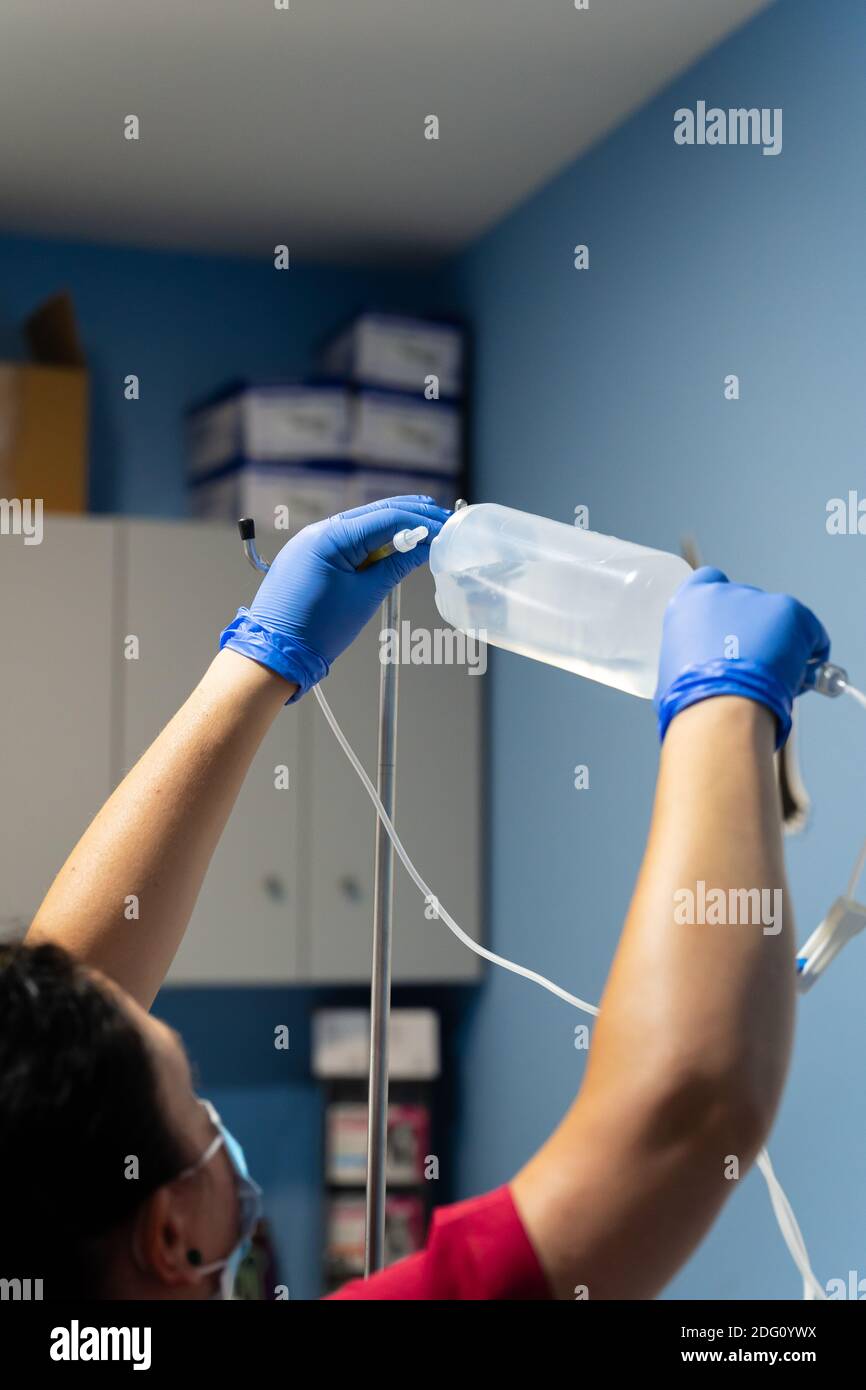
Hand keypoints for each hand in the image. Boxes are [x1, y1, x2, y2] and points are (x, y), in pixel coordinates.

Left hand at [220, 496, 450, 699]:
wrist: (275, 653)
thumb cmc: (316, 629)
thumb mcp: (365, 595)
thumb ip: (397, 565)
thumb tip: (424, 546)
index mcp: (331, 536)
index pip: (387, 518)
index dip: (421, 522)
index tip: (446, 529)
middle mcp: (318, 532)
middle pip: (375, 515)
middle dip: (411, 517)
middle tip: (442, 522)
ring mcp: (311, 543)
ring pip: (362, 526)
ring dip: (393, 530)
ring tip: (424, 535)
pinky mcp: (309, 557)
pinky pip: (347, 542)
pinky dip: (373, 543)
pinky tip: (393, 549)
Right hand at [654, 567, 829, 747]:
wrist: (721, 709)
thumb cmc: (692, 700)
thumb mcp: (675, 670)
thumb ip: (690, 655)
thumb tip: (701, 670)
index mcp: (689, 602)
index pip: (708, 581)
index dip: (723, 605)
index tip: (730, 625)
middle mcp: (723, 592)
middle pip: (746, 604)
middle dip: (753, 630)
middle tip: (753, 664)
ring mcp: (759, 600)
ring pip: (778, 620)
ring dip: (779, 643)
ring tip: (775, 678)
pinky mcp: (792, 612)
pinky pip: (810, 632)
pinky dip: (809, 652)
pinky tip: (797, 677)